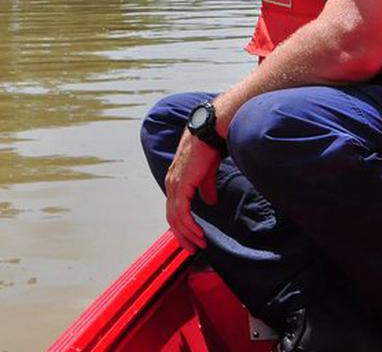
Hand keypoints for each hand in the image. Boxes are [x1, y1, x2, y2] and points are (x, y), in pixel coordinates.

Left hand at [163, 130, 220, 251]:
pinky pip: (182, 212)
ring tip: (198, 245)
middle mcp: (171, 184)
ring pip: (176, 218)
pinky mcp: (182, 186)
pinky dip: (189, 226)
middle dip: (182, 235)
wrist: (208, 134)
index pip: (174, 209)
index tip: (191, 237)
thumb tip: (210, 201)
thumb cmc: (207, 149)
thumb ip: (206, 188)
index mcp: (175, 181)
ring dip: (187, 234)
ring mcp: (174, 185)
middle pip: (172, 217)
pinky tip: (198, 233)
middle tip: (192, 249)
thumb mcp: (206, 173)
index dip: (181, 225)